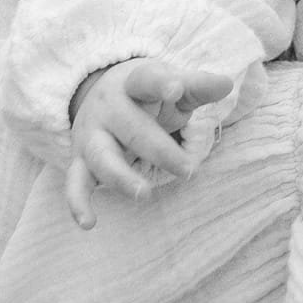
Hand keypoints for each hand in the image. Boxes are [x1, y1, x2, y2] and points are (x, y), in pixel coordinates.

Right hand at [62, 56, 238, 225]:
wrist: (99, 92)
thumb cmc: (147, 95)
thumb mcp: (170, 86)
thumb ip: (197, 87)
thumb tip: (226, 83)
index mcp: (134, 83)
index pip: (146, 79)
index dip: (161, 83)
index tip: (176, 88)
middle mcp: (109, 108)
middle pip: (132, 127)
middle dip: (159, 150)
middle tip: (188, 170)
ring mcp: (92, 135)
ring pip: (101, 156)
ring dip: (121, 177)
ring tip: (144, 194)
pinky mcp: (81, 160)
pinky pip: (75, 182)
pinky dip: (78, 203)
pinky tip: (89, 223)